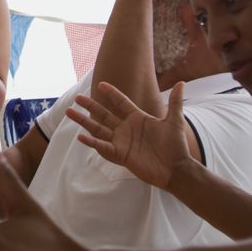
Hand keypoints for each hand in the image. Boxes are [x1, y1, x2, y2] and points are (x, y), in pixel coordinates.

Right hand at [66, 81, 191, 189]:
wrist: (177, 168)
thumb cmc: (176, 145)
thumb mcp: (174, 121)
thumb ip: (175, 102)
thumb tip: (182, 82)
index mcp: (138, 118)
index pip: (121, 102)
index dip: (111, 93)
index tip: (100, 84)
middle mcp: (126, 129)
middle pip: (104, 115)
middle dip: (90, 106)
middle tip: (77, 98)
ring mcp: (122, 141)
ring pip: (98, 129)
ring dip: (84, 121)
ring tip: (69, 112)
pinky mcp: (121, 154)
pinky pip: (103, 147)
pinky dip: (91, 142)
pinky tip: (80, 136)